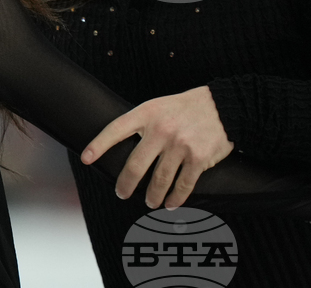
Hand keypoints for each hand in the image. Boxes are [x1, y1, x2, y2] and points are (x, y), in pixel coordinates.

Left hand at [81, 85, 234, 209]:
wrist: (224, 106)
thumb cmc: (185, 107)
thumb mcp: (157, 106)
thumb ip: (141, 123)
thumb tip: (122, 147)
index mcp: (146, 113)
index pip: (115, 130)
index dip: (98, 145)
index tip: (86, 159)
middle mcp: (161, 130)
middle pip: (136, 165)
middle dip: (126, 184)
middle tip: (121, 193)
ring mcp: (180, 145)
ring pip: (159, 180)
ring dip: (152, 196)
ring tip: (149, 202)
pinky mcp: (199, 158)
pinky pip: (183, 185)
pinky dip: (175, 198)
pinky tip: (170, 204)